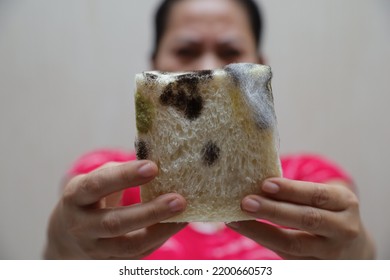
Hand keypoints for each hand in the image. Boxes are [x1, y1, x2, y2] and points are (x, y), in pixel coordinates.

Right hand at [44, 160, 186, 258]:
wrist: (65, 237)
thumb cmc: (87, 199)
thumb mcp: (92, 181)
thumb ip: (117, 172)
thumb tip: (156, 160)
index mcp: (75, 198)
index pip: (97, 186)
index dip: (124, 176)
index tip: (153, 167)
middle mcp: (82, 227)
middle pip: (115, 223)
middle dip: (150, 212)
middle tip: (178, 200)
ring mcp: (96, 249)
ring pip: (131, 245)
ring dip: (161, 230)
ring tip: (184, 213)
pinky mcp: (111, 262)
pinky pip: (140, 253)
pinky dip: (161, 237)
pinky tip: (178, 223)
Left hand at [227, 178, 374, 258]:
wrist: (352, 249)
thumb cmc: (328, 212)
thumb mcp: (326, 197)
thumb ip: (300, 192)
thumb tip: (258, 183)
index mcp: (345, 203)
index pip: (317, 195)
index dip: (291, 190)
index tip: (265, 184)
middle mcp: (343, 229)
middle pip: (307, 220)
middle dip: (273, 211)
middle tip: (246, 202)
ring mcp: (331, 253)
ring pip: (293, 244)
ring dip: (261, 231)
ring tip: (237, 219)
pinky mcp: (315, 268)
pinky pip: (286, 256)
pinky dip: (263, 242)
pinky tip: (246, 230)